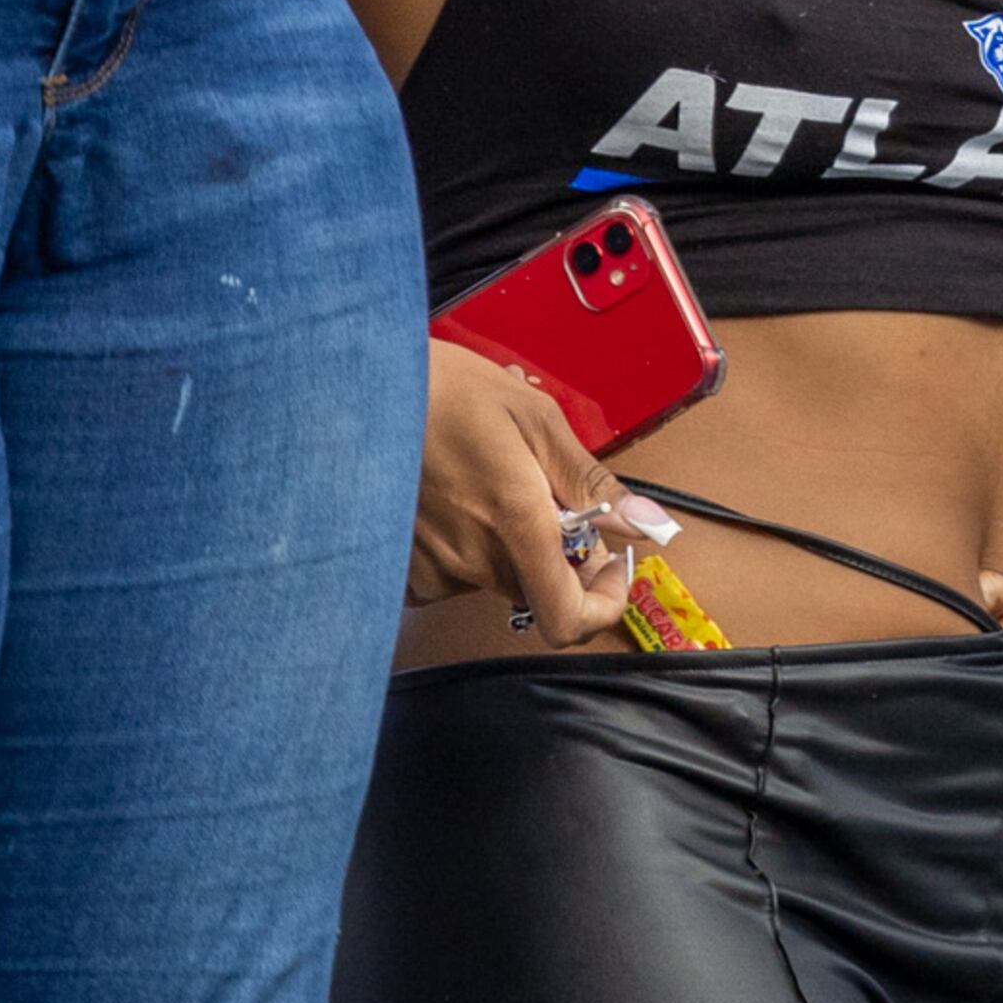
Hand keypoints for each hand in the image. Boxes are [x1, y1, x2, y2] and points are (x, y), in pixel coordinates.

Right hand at [409, 338, 638, 643]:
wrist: (354, 383)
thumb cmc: (439, 387)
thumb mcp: (533, 417)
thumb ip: (590, 481)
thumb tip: (648, 524)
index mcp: (517, 521)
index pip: (569, 619)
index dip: (602, 605)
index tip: (605, 565)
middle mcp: (473, 557)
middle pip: (537, 588)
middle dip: (551, 551)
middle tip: (537, 493)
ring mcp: (431, 567)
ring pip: (493, 577)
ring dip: (500, 542)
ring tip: (479, 480)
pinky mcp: (399, 566)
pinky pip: (448, 576)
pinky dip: (459, 547)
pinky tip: (446, 500)